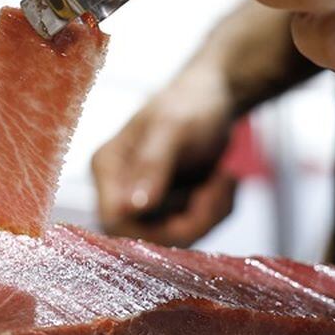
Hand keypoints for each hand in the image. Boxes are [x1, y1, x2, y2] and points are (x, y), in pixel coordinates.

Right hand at [91, 65, 237, 246]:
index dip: (153, 226)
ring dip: (210, 212)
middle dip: (193, 219)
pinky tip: (224, 180)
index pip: (115, 221)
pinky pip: (195, 229)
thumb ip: (151, 165)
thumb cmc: (190, 103)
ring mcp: (148, 202)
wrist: (217, 97)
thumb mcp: (172, 128)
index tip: (194, 202)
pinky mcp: (172, 209)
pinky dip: (217, 209)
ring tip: (226, 177)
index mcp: (109, 168)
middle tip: (221, 187)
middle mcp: (122, 190)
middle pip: (149, 236)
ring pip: (177, 236)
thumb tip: (131, 208)